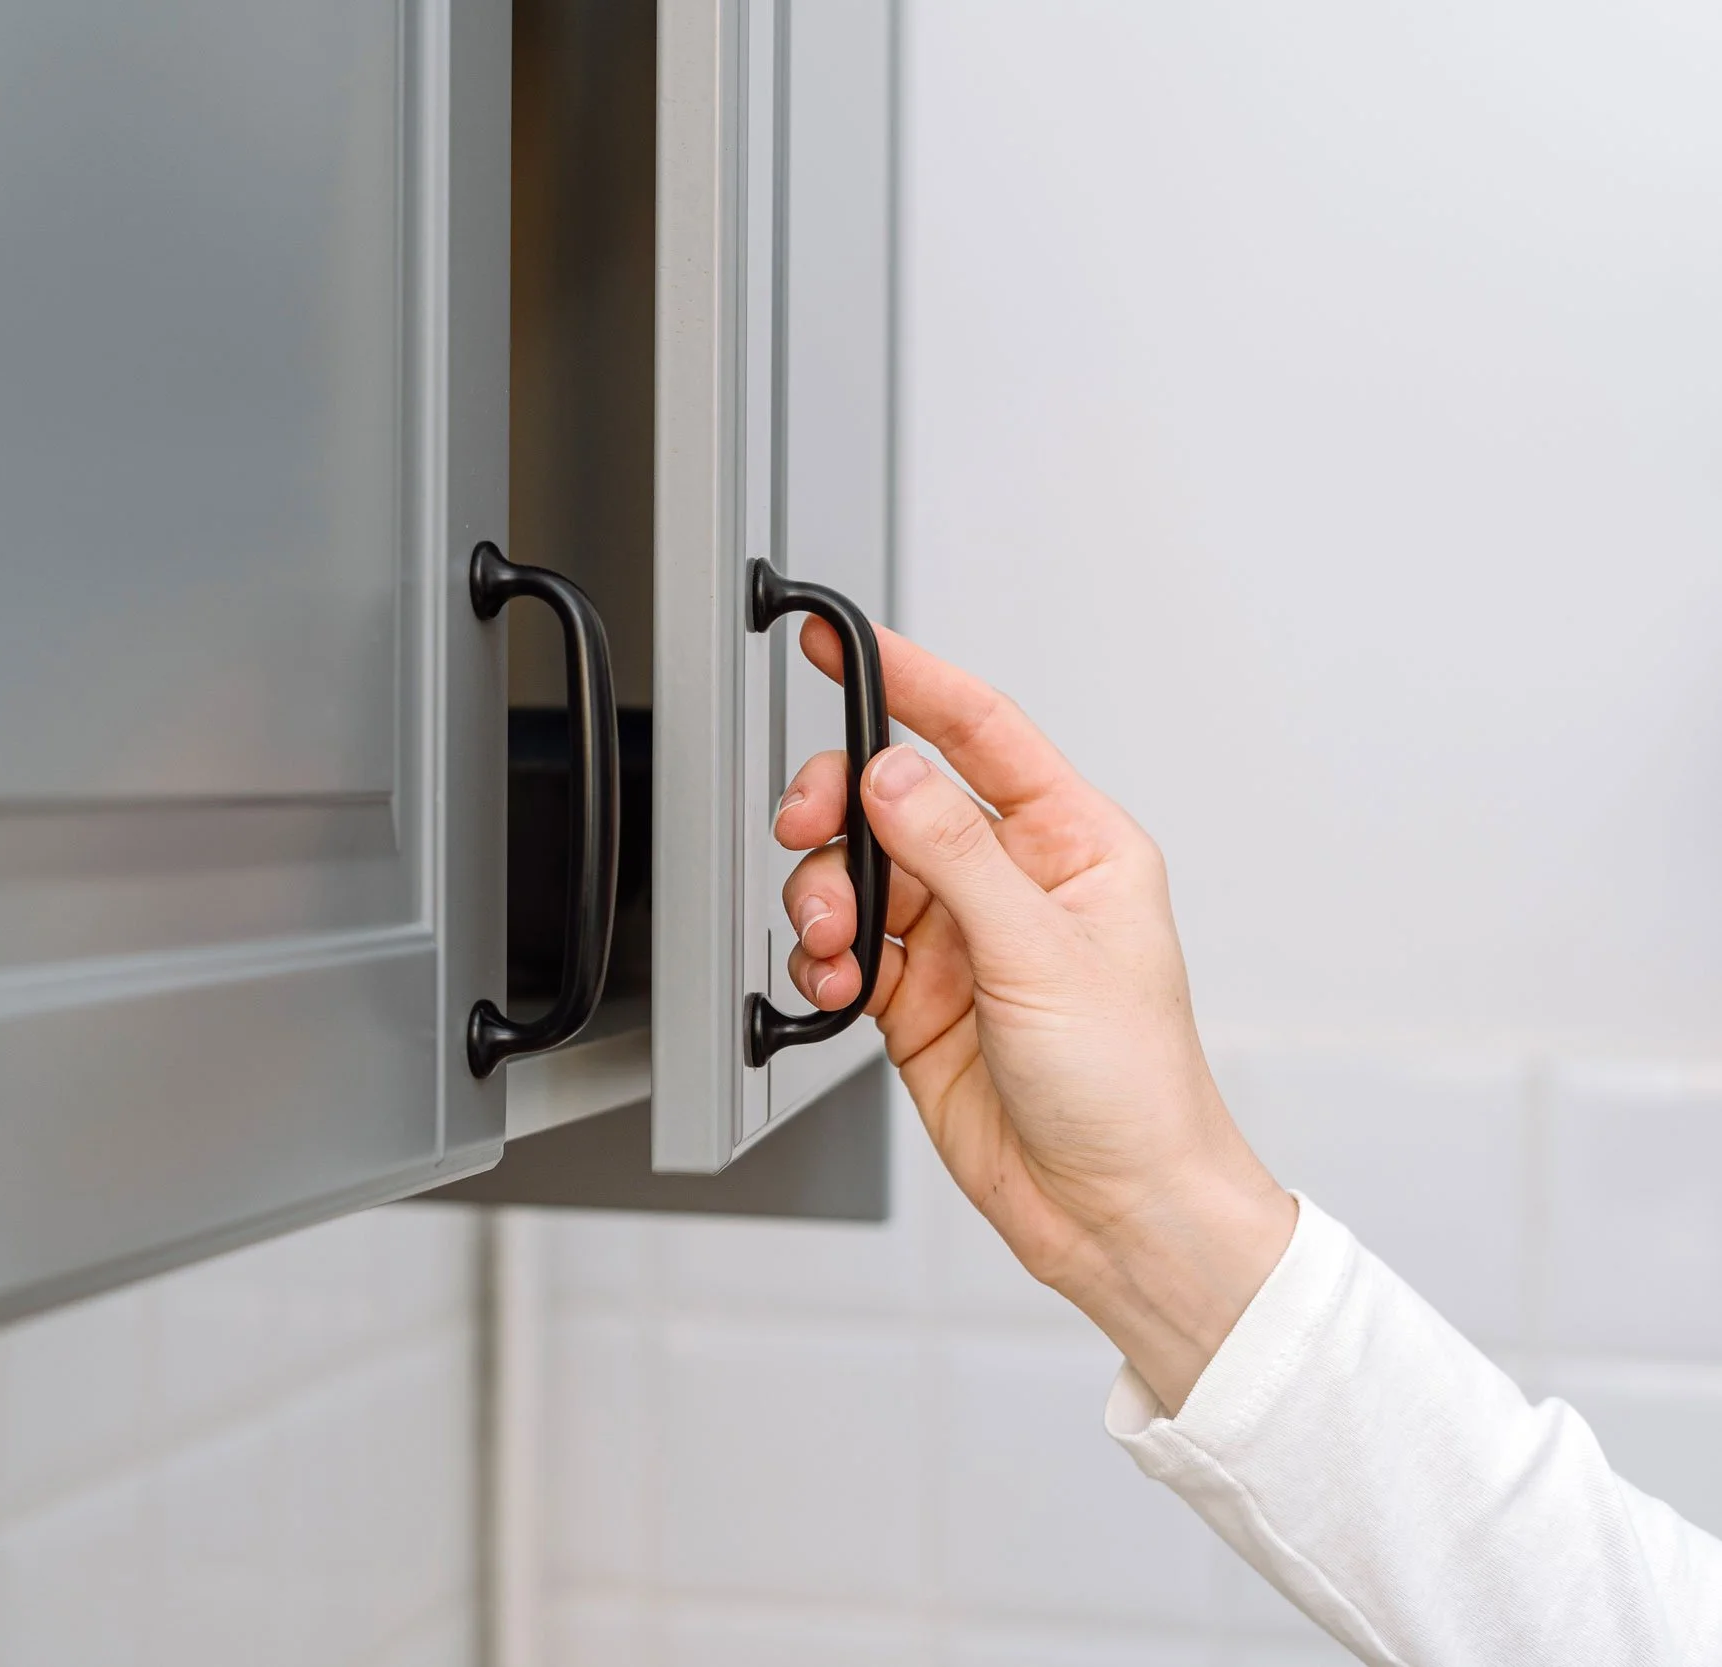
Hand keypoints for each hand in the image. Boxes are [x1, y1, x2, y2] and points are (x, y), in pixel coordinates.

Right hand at [776, 620, 1294, 1410]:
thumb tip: (890, 777)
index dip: (906, 679)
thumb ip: (955, 857)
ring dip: (825, 897)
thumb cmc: (1133, 1091)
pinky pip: (842, 947)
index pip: (977, 732)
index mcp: (1074, 845)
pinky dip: (823, 959)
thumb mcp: (1043, 956)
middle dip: (838, 810)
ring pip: (856, 873)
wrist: (1114, 1212)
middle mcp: (1013, 883)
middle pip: (894, 799)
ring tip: (840, 944)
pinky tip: (841, 986)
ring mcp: (960, 942)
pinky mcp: (916, 1001)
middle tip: (810, 834)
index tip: (837, 644)